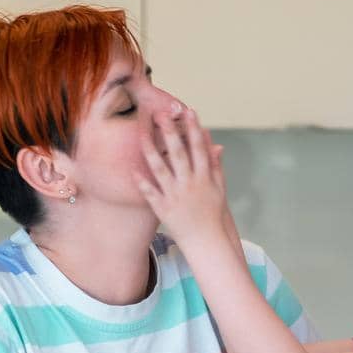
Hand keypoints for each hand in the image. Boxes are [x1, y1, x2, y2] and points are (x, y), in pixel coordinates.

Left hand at [136, 108, 229, 245]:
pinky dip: (142, 181)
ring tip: (141, 135)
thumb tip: (216, 145)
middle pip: (179, 154)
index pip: (199, 148)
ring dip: (151, 151)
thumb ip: (216, 165)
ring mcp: (176, 196)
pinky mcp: (164, 209)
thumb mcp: (219, 188)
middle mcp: (190, 184)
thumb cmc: (214, 213)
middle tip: (160, 114)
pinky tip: (132, 168)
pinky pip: (151, 193)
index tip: (188, 111)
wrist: (208, 241)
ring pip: (161, 170)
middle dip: (170, 133)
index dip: (194, 128)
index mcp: (205, 177)